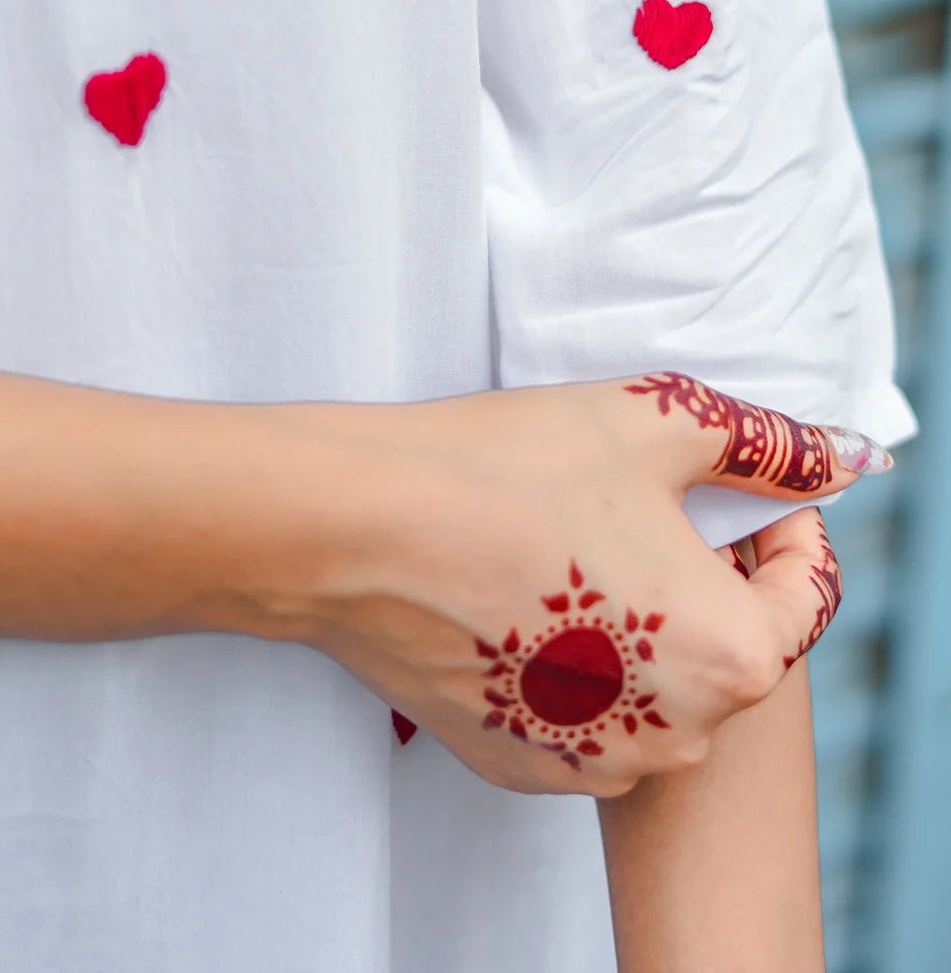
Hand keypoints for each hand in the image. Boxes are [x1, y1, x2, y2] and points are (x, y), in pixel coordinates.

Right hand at [294, 372, 886, 797]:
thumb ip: (764, 447)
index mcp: (731, 654)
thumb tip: (833, 456)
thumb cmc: (507, 469)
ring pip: (653, 679)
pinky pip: (583, 712)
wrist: (357, 530)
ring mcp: (594, 759)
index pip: (804, 588)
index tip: (714, 478)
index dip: (771, 516)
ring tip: (563, 545)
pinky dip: (569, 663)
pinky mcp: (522, 766)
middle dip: (694, 569)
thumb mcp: (656, 423)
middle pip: (724, 636)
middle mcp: (677, 733)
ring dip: (632, 620)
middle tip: (622, 501)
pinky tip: (516, 597)